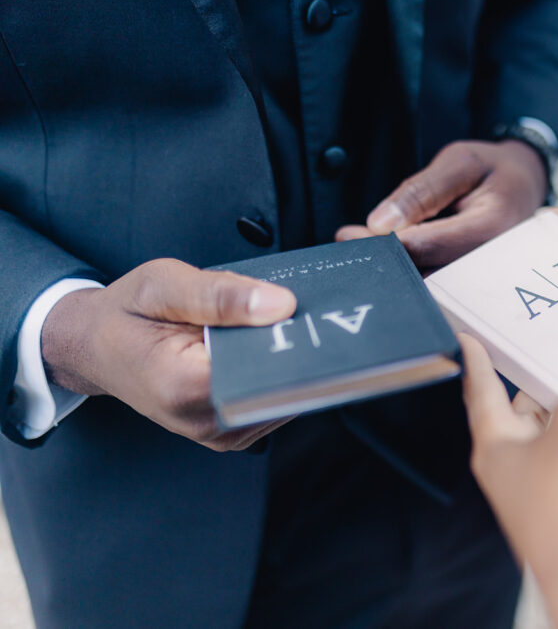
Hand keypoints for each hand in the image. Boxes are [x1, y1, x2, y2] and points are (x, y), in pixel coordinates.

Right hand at [41, 259, 296, 450]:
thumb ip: (221, 294)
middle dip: (288, 348)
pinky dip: (273, 374)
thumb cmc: (127, 314)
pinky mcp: (232, 433)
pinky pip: (273, 402)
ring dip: (281, 361)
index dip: (287, 341)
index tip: (297, 317)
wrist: (97, 346)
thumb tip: (282, 305)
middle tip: (284, 314)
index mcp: (184, 387)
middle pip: (279, 386)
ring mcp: (221, 434)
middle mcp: (205, 421)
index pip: (265, 371)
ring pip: (282, 396)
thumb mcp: (164, 284)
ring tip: (258, 328)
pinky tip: (255, 348)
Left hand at [335, 140, 546, 267]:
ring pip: (426, 283)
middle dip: (383, 260)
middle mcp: (488, 262)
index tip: (350, 234)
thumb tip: (380, 224)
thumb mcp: (460, 162)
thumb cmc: (494, 169)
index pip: (429, 246)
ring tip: (357, 247)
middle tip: (345, 242)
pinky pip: (433, 281)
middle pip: (425, 272)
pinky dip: (405, 268)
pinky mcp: (469, 281)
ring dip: (390, 268)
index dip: (387, 243)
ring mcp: (480, 277)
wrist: (526, 183)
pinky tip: (381, 254)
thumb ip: (421, 191)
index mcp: (491, 228)